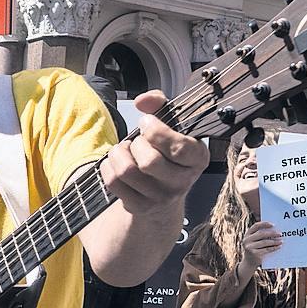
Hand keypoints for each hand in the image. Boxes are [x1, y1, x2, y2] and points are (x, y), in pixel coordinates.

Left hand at [99, 90, 209, 214]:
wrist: (164, 193)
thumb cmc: (168, 153)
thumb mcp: (173, 126)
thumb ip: (160, 105)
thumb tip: (142, 101)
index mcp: (198, 159)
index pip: (178, 148)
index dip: (156, 131)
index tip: (146, 122)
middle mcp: (182, 182)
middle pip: (149, 162)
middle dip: (136, 144)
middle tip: (137, 141)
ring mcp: (160, 198)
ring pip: (127, 171)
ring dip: (119, 153)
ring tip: (125, 150)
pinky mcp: (139, 206)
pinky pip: (113, 182)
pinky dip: (108, 166)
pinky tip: (116, 163)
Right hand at [237, 220, 281, 273]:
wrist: (249, 263)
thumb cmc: (255, 249)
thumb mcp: (255, 241)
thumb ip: (261, 235)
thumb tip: (275, 230)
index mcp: (247, 234)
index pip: (256, 226)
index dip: (264, 224)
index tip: (273, 225)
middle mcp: (247, 240)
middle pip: (261, 234)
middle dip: (272, 233)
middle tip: (280, 234)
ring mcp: (249, 247)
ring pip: (264, 242)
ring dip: (274, 241)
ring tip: (281, 241)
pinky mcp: (254, 254)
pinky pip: (266, 249)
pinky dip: (274, 248)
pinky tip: (279, 246)